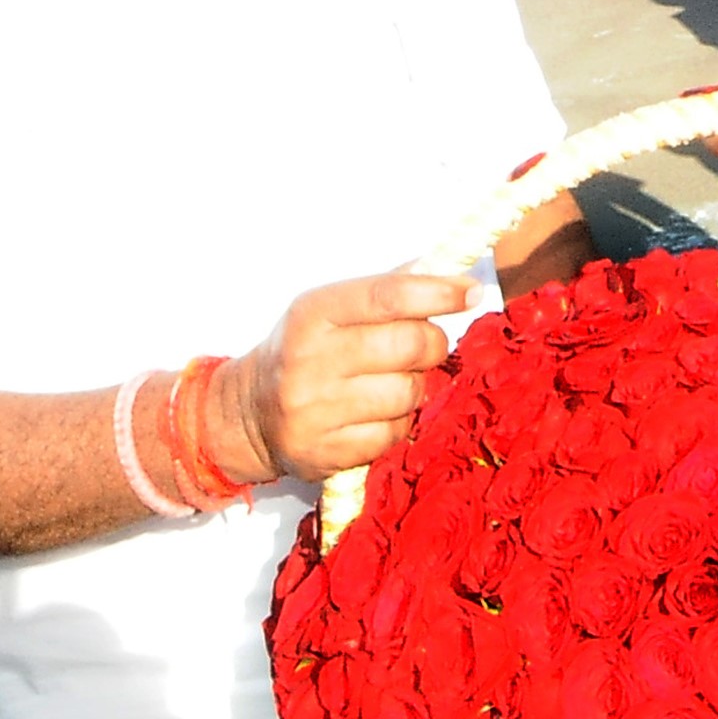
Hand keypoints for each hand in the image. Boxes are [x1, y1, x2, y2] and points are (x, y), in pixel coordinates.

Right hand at [230, 272, 477, 484]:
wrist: (248, 413)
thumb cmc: (306, 352)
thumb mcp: (331, 309)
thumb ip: (387, 289)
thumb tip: (447, 268)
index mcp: (313, 314)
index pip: (387, 296)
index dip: (438, 292)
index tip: (469, 292)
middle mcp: (309, 359)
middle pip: (411, 345)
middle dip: (431, 344)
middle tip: (420, 347)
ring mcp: (315, 409)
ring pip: (410, 392)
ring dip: (413, 387)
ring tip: (385, 383)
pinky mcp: (325, 451)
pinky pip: (395, 433)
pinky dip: (396, 424)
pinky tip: (371, 415)